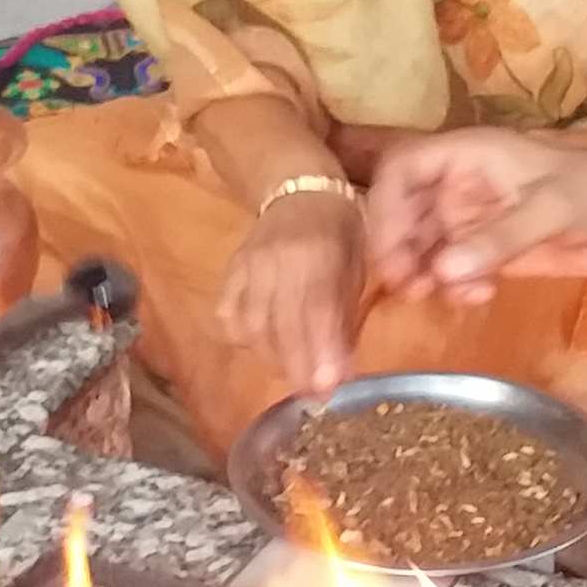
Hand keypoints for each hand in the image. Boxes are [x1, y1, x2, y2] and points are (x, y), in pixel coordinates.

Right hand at [219, 188, 367, 397]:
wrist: (300, 191)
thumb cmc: (342, 233)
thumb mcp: (357, 267)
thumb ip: (345, 318)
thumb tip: (338, 376)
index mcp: (319, 251)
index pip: (314, 308)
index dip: (319, 352)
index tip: (326, 389)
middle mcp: (276, 259)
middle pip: (279, 326)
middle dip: (298, 368)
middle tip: (317, 395)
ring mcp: (247, 266)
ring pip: (251, 328)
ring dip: (275, 359)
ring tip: (296, 371)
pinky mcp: (229, 274)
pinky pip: (229, 318)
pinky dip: (245, 339)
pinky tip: (264, 344)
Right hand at [366, 128, 586, 301]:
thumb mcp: (550, 208)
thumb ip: (498, 237)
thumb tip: (444, 269)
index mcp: (467, 154)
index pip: (403, 169)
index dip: (386, 205)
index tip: (390, 249)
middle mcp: (459, 185)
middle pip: (404, 212)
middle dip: (398, 249)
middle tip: (406, 285)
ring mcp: (472, 220)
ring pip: (424, 246)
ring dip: (422, 273)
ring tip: (432, 297)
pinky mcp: (488, 253)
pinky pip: (452, 271)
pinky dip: (454, 287)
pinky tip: (477, 298)